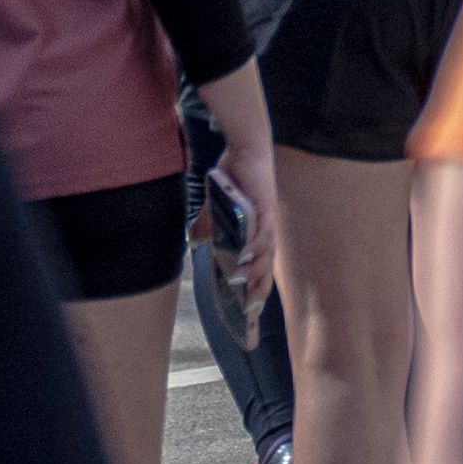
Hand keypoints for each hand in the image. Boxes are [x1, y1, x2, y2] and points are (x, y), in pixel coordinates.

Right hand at [199, 144, 278, 311]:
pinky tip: (247, 255)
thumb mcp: (215, 207)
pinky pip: (264, 230)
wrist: (245, 150)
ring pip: (266, 253)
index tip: (249, 314)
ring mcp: (267, 220)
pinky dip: (256, 244)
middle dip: (259, 289)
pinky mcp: (266, 206)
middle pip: (266, 267)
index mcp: (255, 234)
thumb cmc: (234, 179)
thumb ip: (207, 225)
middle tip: (249, 311)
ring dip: (255, 269)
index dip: (255, 289)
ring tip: (242, 283)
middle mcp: (265, 231)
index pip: (258, 268)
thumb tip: (195, 241)